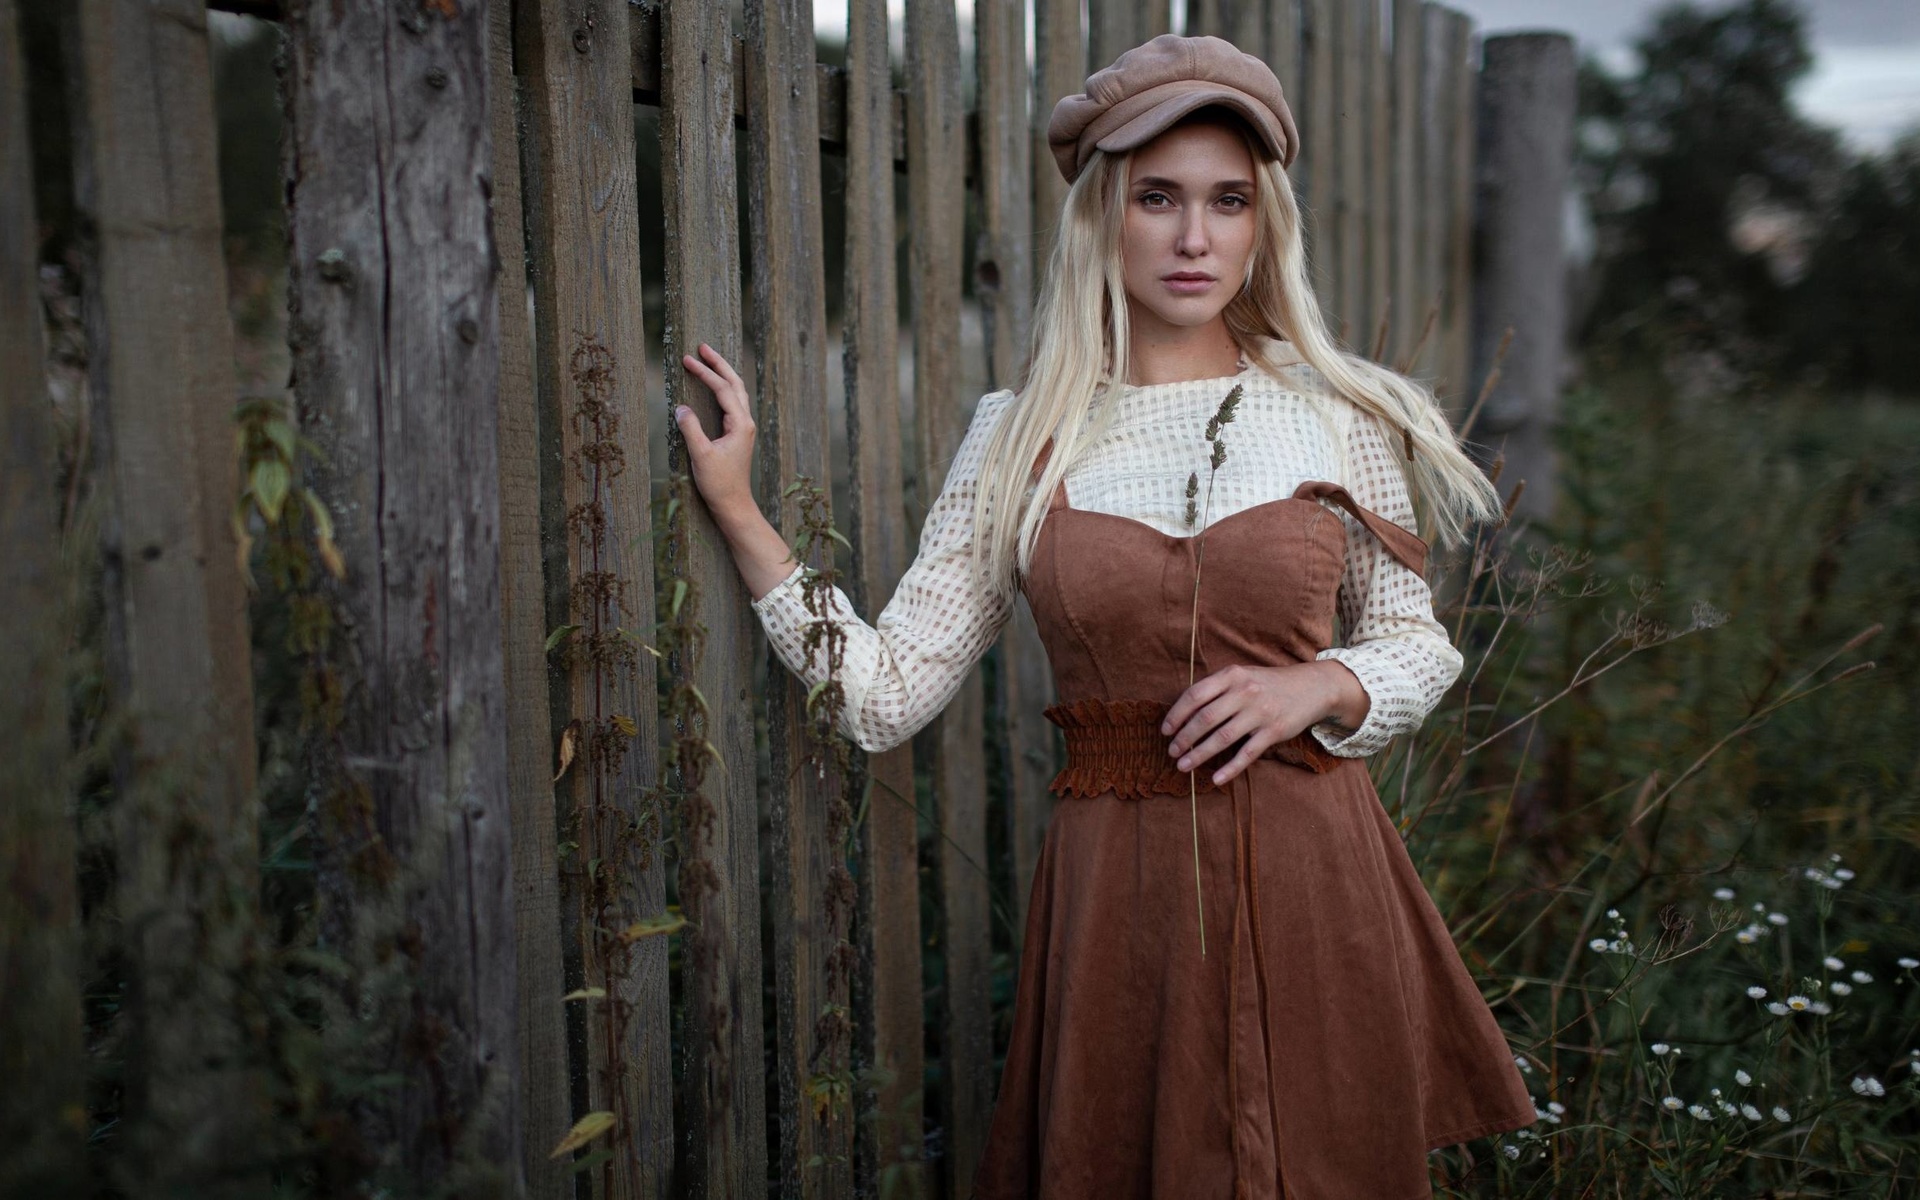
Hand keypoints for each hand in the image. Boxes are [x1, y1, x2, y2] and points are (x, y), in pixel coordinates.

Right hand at [674, 344, 797, 599]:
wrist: (733, 505)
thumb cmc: (719, 483)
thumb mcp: (700, 455)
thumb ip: (691, 429)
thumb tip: (681, 407)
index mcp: (740, 424)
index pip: (722, 389)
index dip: (705, 372)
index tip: (688, 359)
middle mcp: (745, 422)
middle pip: (735, 383)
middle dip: (719, 364)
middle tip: (702, 346)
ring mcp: (743, 428)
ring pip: (735, 392)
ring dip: (722, 374)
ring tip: (707, 359)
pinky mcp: (738, 435)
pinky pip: (732, 403)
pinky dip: (723, 389)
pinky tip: (714, 386)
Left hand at [1160, 661, 1367, 785]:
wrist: (1311, 687)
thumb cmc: (1268, 683)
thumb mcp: (1242, 675)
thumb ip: (1217, 688)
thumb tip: (1184, 711)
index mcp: (1232, 675)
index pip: (1195, 695)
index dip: (1176, 714)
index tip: (1165, 730)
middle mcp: (1244, 692)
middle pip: (1205, 719)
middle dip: (1184, 738)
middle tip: (1171, 752)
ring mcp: (1260, 712)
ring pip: (1222, 738)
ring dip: (1199, 755)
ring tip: (1183, 766)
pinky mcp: (1274, 731)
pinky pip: (1247, 753)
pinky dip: (1229, 768)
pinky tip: (1215, 778)